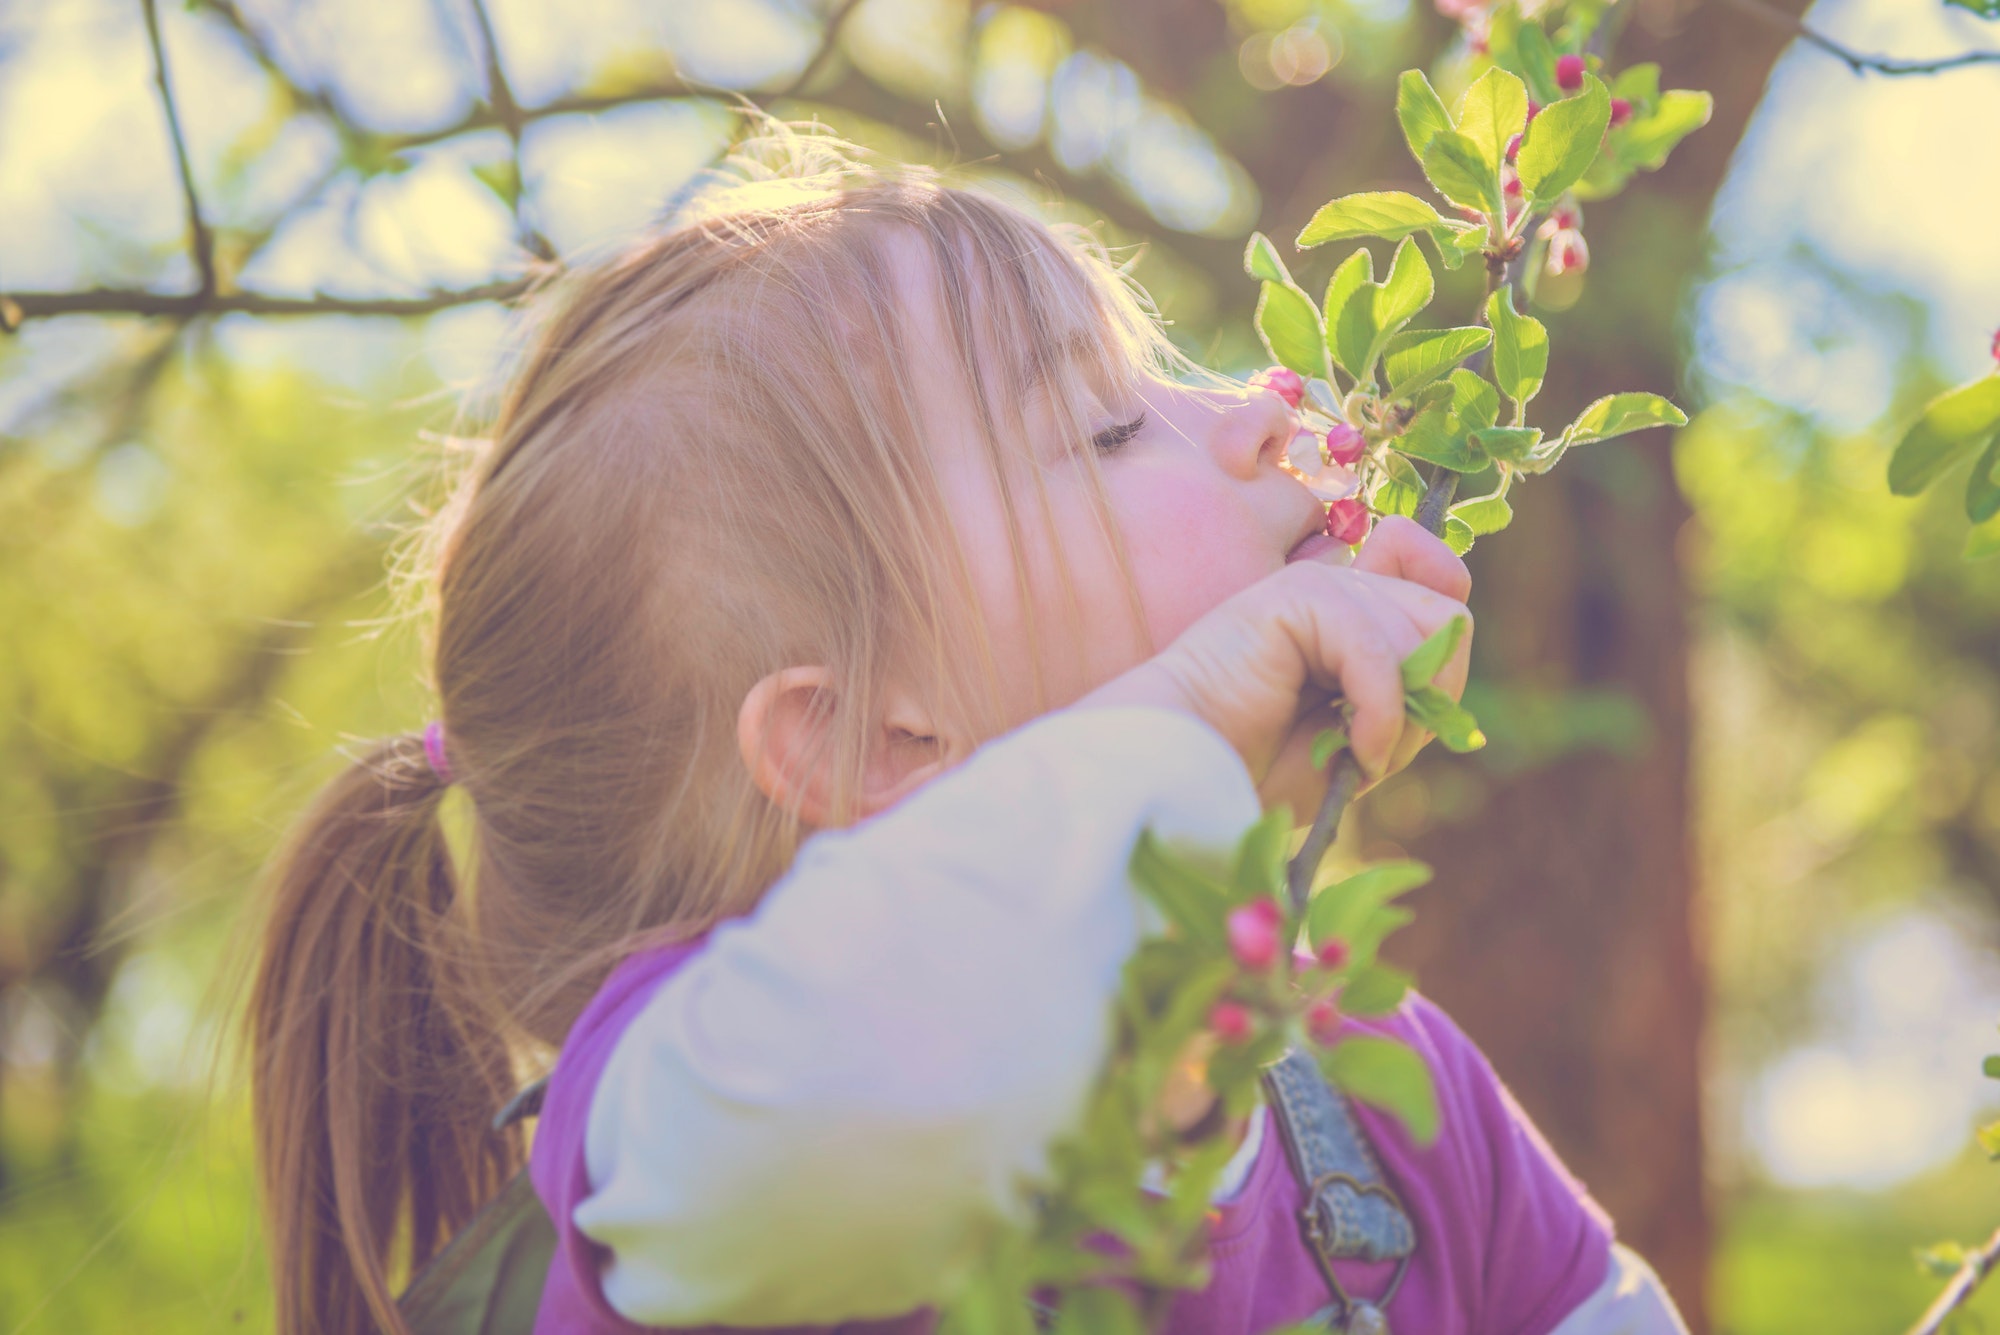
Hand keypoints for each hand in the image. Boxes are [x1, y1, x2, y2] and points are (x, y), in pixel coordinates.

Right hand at [1079, 516, 1470, 815]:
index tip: (1422, 697)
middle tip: (1376, 742)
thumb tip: (1453, 640)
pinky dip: (1380, 714)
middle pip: (1448, 616)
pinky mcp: (1298, 595)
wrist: (1189, 770)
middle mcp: (1341, 586)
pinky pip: (1381, 653)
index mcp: (1351, 611)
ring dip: (1403, 713)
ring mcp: (1320, 583)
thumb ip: (1416, 690)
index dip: (1450, 631)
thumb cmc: (1265, 763)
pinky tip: (1353, 751)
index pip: (1442, 577)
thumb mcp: (1367, 734)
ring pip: (1426, 632)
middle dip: (1431, 694)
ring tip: (1353, 751)